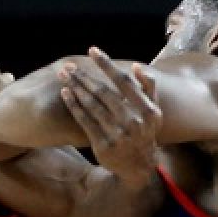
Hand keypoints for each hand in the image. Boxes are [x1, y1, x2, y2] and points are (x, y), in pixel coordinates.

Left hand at [60, 48, 161, 185]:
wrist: (138, 165)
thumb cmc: (144, 132)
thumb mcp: (154, 112)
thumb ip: (148, 88)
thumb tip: (136, 66)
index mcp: (146, 109)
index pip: (123, 81)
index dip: (106, 64)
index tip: (92, 50)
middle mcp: (132, 121)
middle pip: (103, 92)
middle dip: (84, 76)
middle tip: (68, 66)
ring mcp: (117, 134)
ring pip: (92, 105)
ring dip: (76, 88)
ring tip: (64, 76)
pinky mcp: (103, 144)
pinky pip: (85, 121)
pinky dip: (74, 106)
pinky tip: (65, 94)